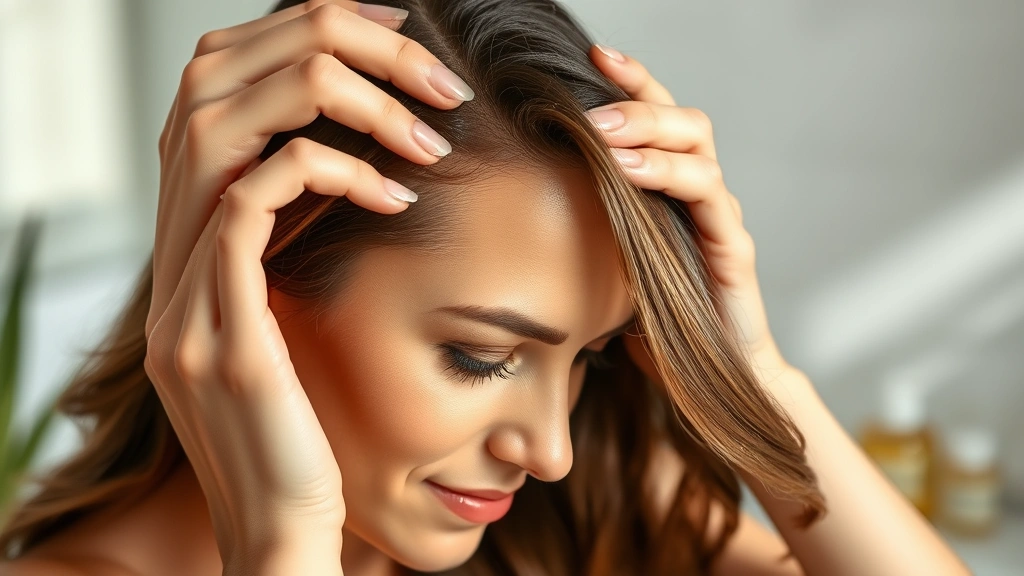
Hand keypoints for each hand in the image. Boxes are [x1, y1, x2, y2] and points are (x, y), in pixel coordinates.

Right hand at [142, 1, 472, 570]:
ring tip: (419, 122)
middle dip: (316, 49)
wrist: (285, 538)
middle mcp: (174, 270)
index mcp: (195, 262)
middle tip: (410, 52)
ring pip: (221, 132)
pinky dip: (326, 175)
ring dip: (334, 105)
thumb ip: (293, 267)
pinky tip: (395, 192)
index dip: (289, 54)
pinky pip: (250, 206)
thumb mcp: (296, 336)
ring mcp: (185, 302)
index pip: (214, 110)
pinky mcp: (218, 336)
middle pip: (205, 93)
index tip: (381, 46)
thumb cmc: (316, 439)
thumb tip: (356, 189)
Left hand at [586, 44, 788, 373]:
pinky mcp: (733, 249)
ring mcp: (719, 219)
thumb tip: (518, 198)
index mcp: (672, 192)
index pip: (656, 120)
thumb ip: (585, 226)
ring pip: (698, 148)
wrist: (706, 382)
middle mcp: (700, 195)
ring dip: (648, 131)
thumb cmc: (653, 323)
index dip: (630, 83)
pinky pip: (707, 197)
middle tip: (590, 97)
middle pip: (682, 120)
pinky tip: (631, 173)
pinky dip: (670, 176)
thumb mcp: (606, 265)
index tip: (591, 55)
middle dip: (637, 99)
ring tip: (603, 131)